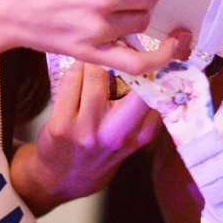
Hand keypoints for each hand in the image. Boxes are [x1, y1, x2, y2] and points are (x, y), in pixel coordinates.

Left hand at [10, 62, 164, 214]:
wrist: (61, 179)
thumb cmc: (99, 154)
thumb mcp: (131, 139)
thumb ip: (144, 111)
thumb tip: (155, 68)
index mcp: (140, 134)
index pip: (158, 92)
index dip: (160, 65)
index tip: (160, 47)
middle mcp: (117, 133)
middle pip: (134, 81)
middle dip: (131, 56)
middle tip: (125, 43)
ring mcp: (88, 129)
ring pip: (96, 73)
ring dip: (95, 58)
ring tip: (95, 57)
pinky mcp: (62, 124)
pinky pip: (71, 79)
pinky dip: (76, 68)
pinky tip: (78, 70)